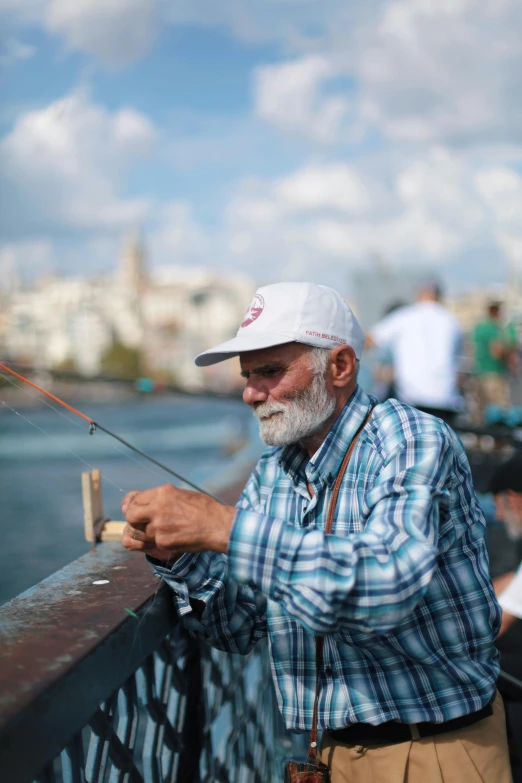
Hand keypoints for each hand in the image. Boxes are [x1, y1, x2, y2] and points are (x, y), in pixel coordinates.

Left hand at [121, 484, 235, 556]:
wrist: (218, 525)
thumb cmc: (205, 509)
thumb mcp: (182, 495)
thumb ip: (162, 498)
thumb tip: (145, 503)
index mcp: (163, 492)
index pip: (135, 499)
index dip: (132, 506)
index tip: (131, 510)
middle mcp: (158, 508)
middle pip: (131, 516)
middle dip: (134, 520)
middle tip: (141, 523)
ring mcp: (159, 526)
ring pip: (142, 532)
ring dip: (150, 533)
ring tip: (168, 530)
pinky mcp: (163, 541)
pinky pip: (154, 543)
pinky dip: (162, 542)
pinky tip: (176, 537)